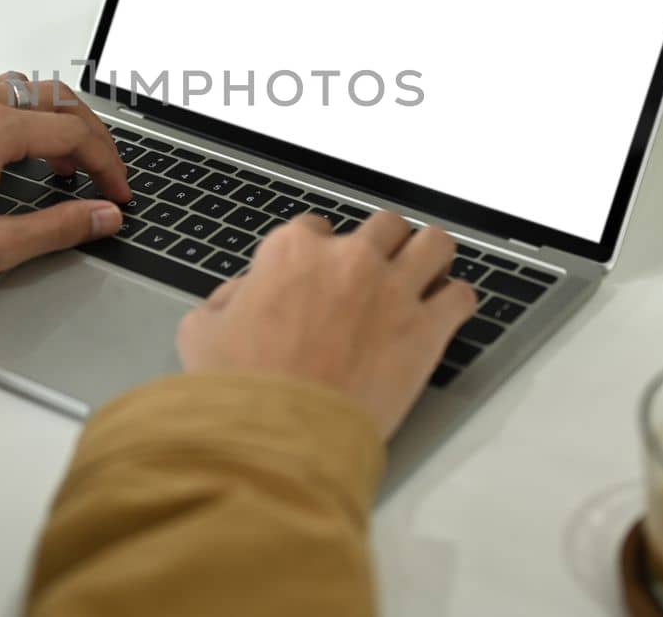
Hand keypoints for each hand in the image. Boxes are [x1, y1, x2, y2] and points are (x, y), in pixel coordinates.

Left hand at [0, 74, 131, 282]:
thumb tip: (102, 218)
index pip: (75, 133)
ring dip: (52, 117)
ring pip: (21, 87)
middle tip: (101, 168)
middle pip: (55, 97)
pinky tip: (11, 147)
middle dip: (88, 132)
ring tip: (60, 159)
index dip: (107, 164)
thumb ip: (56, 228)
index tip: (116, 193)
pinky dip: (17, 113)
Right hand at [177, 211, 477, 438]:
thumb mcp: (201, 332)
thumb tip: (240, 295)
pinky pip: (461, 295)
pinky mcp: (426, 330)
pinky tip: (442, 317)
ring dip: (429, 259)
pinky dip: (454, 303)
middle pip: (385, 227)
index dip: (320, 253)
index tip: (323, 275)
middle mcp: (349, 259)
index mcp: (293, 251)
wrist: (281, 437)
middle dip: (381, 249)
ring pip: (434, 244)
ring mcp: (393, 290)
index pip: (317, 229)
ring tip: (423, 280)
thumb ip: (224, 300)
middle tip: (377, 276)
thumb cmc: (243, 389)